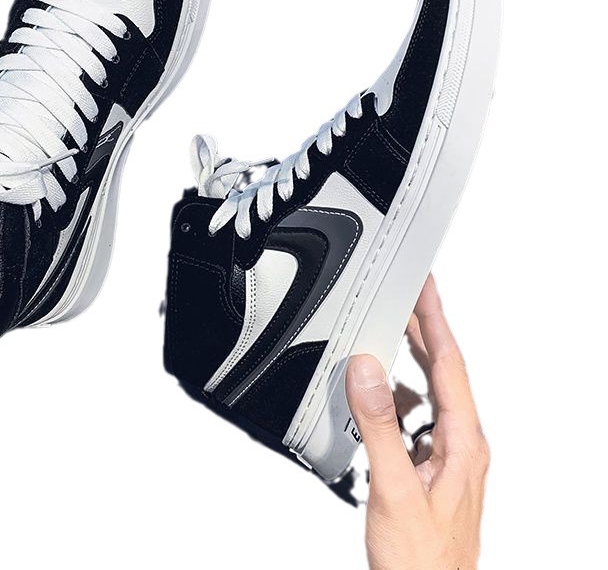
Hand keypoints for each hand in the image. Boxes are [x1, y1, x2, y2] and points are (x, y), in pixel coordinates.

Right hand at [346, 276, 489, 569]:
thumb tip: (366, 371)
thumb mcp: (395, 488)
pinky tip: (381, 395)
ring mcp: (447, 457)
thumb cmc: (423, 561)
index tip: (426, 287)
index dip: (436, 320)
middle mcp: (461, 445)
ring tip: (390, 333)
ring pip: (429, 393)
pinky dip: (397, 396)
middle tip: (407, 293)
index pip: (450, 364)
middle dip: (424, 328)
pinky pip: (416, 417)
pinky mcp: (430, 468)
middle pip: (443, 371)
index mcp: (463, 442)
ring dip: (410, 360)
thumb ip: (379, 427)